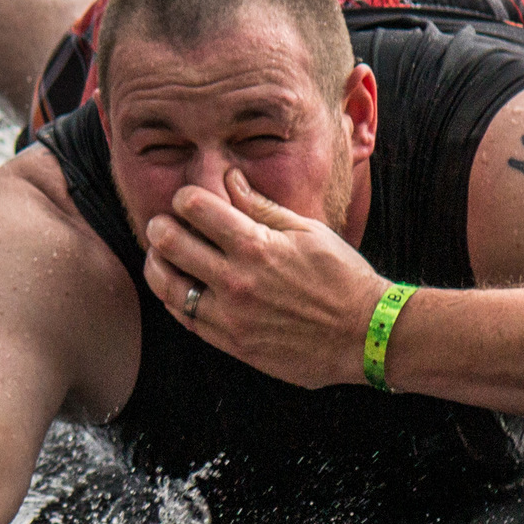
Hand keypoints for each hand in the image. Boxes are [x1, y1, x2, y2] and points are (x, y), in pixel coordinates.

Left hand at [142, 169, 388, 389]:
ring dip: (157, 264)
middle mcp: (237, 281)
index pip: (197, 209)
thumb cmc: (342, 276)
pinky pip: (186, 318)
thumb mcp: (307, 231)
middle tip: (162, 224)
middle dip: (160, 226)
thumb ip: (261, 206)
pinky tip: (179, 287)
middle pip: (171, 244)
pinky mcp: (233, 343)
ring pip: (169, 286)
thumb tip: (230, 179)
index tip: (186, 199)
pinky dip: (174, 298)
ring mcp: (231, 316)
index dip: (184, 197)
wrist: (365, 334)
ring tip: (161, 255)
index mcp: (257, 246)